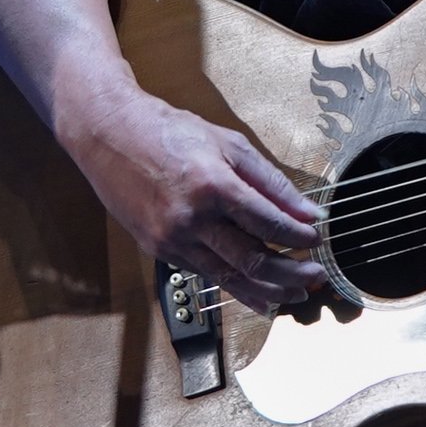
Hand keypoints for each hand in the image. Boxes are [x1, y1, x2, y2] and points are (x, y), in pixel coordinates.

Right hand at [59, 85, 326, 314]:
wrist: (109, 135)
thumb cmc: (168, 132)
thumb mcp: (227, 143)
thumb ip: (270, 180)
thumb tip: (307, 211)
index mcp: (213, 185)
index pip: (269, 223)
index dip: (299, 236)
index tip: (316, 239)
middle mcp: (192, 219)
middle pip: (253, 261)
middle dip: (291, 274)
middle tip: (314, 276)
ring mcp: (172, 239)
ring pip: (229, 278)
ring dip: (268, 291)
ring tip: (293, 295)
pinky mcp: (159, 250)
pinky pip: (205, 274)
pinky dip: (235, 286)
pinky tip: (256, 292)